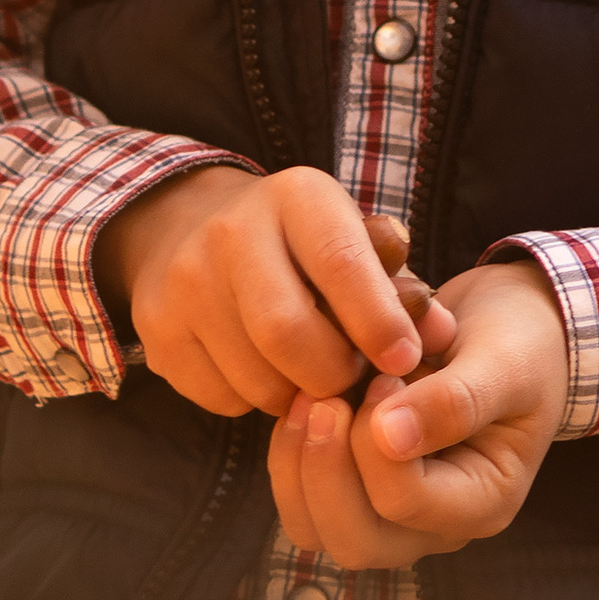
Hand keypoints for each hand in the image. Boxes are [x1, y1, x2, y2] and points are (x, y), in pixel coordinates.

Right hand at [101, 166, 455, 419]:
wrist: (190, 225)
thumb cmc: (300, 242)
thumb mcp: (353, 236)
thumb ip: (401, 286)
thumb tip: (440, 336)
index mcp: (296, 197)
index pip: (341, 263)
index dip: (378, 321)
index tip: (404, 361)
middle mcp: (231, 232)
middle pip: (289, 333)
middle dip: (333, 373)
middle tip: (351, 378)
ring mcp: (184, 283)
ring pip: (257, 379)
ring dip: (297, 396)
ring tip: (311, 374)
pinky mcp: (158, 332)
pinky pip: (224, 400)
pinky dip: (255, 402)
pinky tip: (265, 370)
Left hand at [267, 259, 569, 566]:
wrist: (507, 327)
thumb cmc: (518, 343)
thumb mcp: (504, 363)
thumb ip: (455, 401)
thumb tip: (389, 435)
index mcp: (482, 502)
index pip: (404, 502)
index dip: (375, 441)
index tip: (385, 374)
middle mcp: (434, 526)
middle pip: (355, 541)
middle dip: (324, 471)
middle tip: (323, 399)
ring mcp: (393, 516)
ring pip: (318, 530)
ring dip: (297, 468)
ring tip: (307, 401)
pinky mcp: (359, 490)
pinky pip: (304, 500)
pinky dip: (290, 456)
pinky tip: (302, 402)